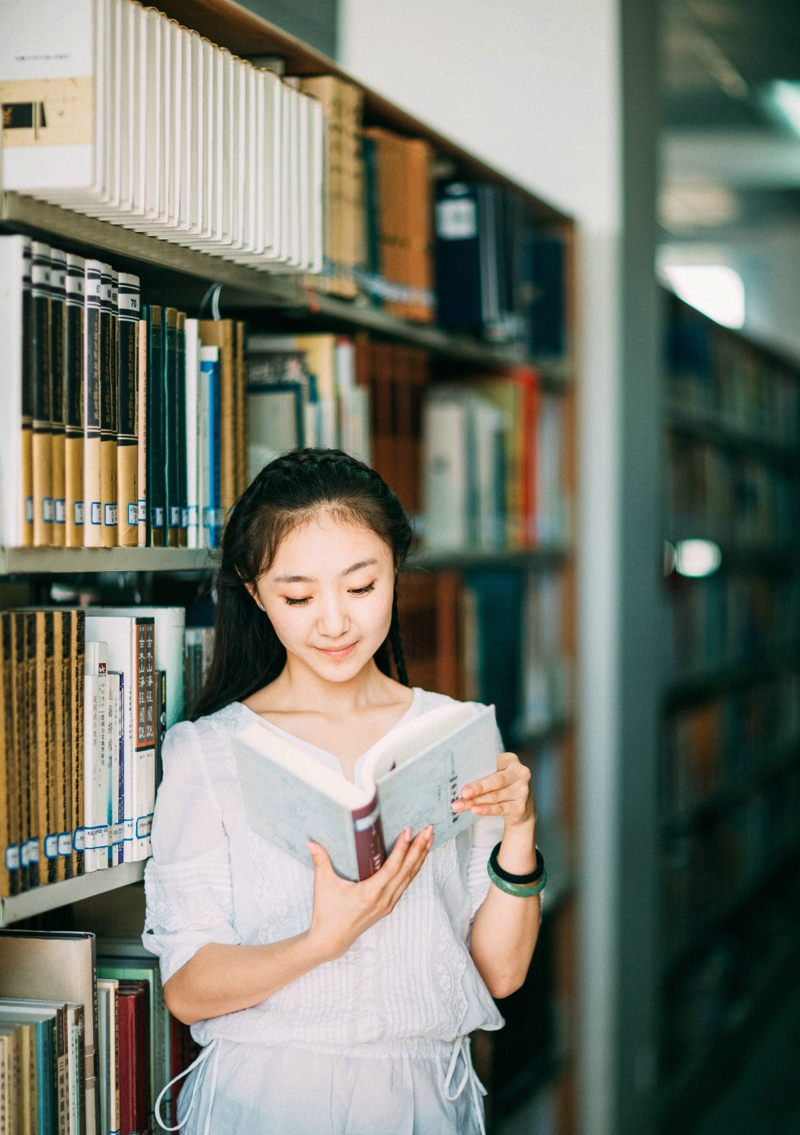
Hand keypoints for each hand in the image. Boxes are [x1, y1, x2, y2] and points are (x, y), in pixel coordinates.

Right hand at [306, 825, 432, 962]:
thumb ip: (320, 861)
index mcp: (369, 894)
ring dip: (420, 857)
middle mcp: (383, 899)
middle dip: (419, 849)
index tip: (409, 831)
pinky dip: (413, 869)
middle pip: (407, 870)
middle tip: (429, 829)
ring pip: (410, 877)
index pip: (392, 868)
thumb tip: (311, 842)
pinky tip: (418, 858)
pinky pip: (405, 884)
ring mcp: (387, 904)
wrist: (331, 941)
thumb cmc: (326, 913)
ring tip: (429, 839)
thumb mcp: (322, 885)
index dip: (402, 849)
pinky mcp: (388, 906)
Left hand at [452, 751, 534, 828]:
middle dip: (478, 787)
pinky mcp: (520, 807)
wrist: (520, 805)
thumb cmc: (501, 785)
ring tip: (460, 805)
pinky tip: (475, 810)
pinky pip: (500, 808)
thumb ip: (482, 774)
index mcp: (511, 760)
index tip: (463, 779)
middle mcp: (520, 774)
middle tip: (463, 793)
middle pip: (497, 780)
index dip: (478, 771)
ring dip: (476, 801)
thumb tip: (459, 782)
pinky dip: (486, 809)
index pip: (494, 764)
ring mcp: (522, 791)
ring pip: (495, 796)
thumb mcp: (495, 774)